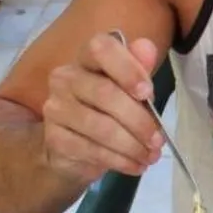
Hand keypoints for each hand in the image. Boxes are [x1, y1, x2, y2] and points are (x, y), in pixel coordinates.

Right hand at [40, 32, 166, 184]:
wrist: (73, 148)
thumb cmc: (108, 110)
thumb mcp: (129, 89)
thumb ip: (139, 68)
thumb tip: (147, 48)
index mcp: (87, 58)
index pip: (101, 48)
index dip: (127, 68)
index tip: (147, 92)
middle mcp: (66, 78)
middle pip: (105, 93)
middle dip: (138, 120)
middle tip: (158, 140)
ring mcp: (56, 108)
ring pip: (100, 126)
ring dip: (132, 145)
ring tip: (151, 156)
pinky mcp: (54, 138)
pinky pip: (92, 150)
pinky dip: (119, 160)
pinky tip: (135, 165)